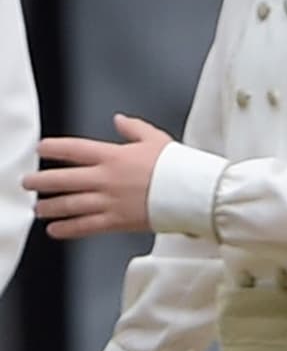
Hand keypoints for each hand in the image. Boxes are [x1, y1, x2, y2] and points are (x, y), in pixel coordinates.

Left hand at [26, 115, 171, 237]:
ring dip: (50, 207)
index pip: (74, 149)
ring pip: (71, 204)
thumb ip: (134, 128)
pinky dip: (68, 229)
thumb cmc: (178, 167)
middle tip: (28, 182)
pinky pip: (86, 226)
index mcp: (113, 156)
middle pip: (64, 179)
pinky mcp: (118, 221)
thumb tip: (119, 120)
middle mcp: (106, 178)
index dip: (54, 148)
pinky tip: (55, 230)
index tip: (41, 148)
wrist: (192, 192)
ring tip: (38, 208)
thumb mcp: (155, 139)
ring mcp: (110, 201)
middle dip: (42, 181)